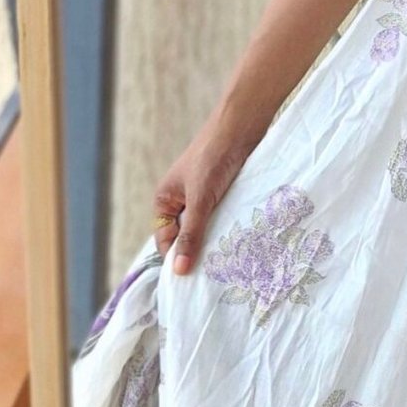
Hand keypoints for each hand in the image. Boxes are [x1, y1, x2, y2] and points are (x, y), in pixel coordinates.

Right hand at [152, 120, 254, 275]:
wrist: (241, 125)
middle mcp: (181, 199)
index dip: (177, 258)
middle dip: (199, 250)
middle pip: (186, 235)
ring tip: (229, 259)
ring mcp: (203, 196)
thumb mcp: (201, 200)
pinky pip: (222, 217)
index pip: (166, 241)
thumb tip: (179, 270)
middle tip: (215, 273)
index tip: (194, 281)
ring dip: (216, 238)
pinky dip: (228, 227)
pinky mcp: (223, 192)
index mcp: (165, 199)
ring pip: (206, 227)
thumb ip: (191, 234)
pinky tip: (240, 239)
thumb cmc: (214, 157)